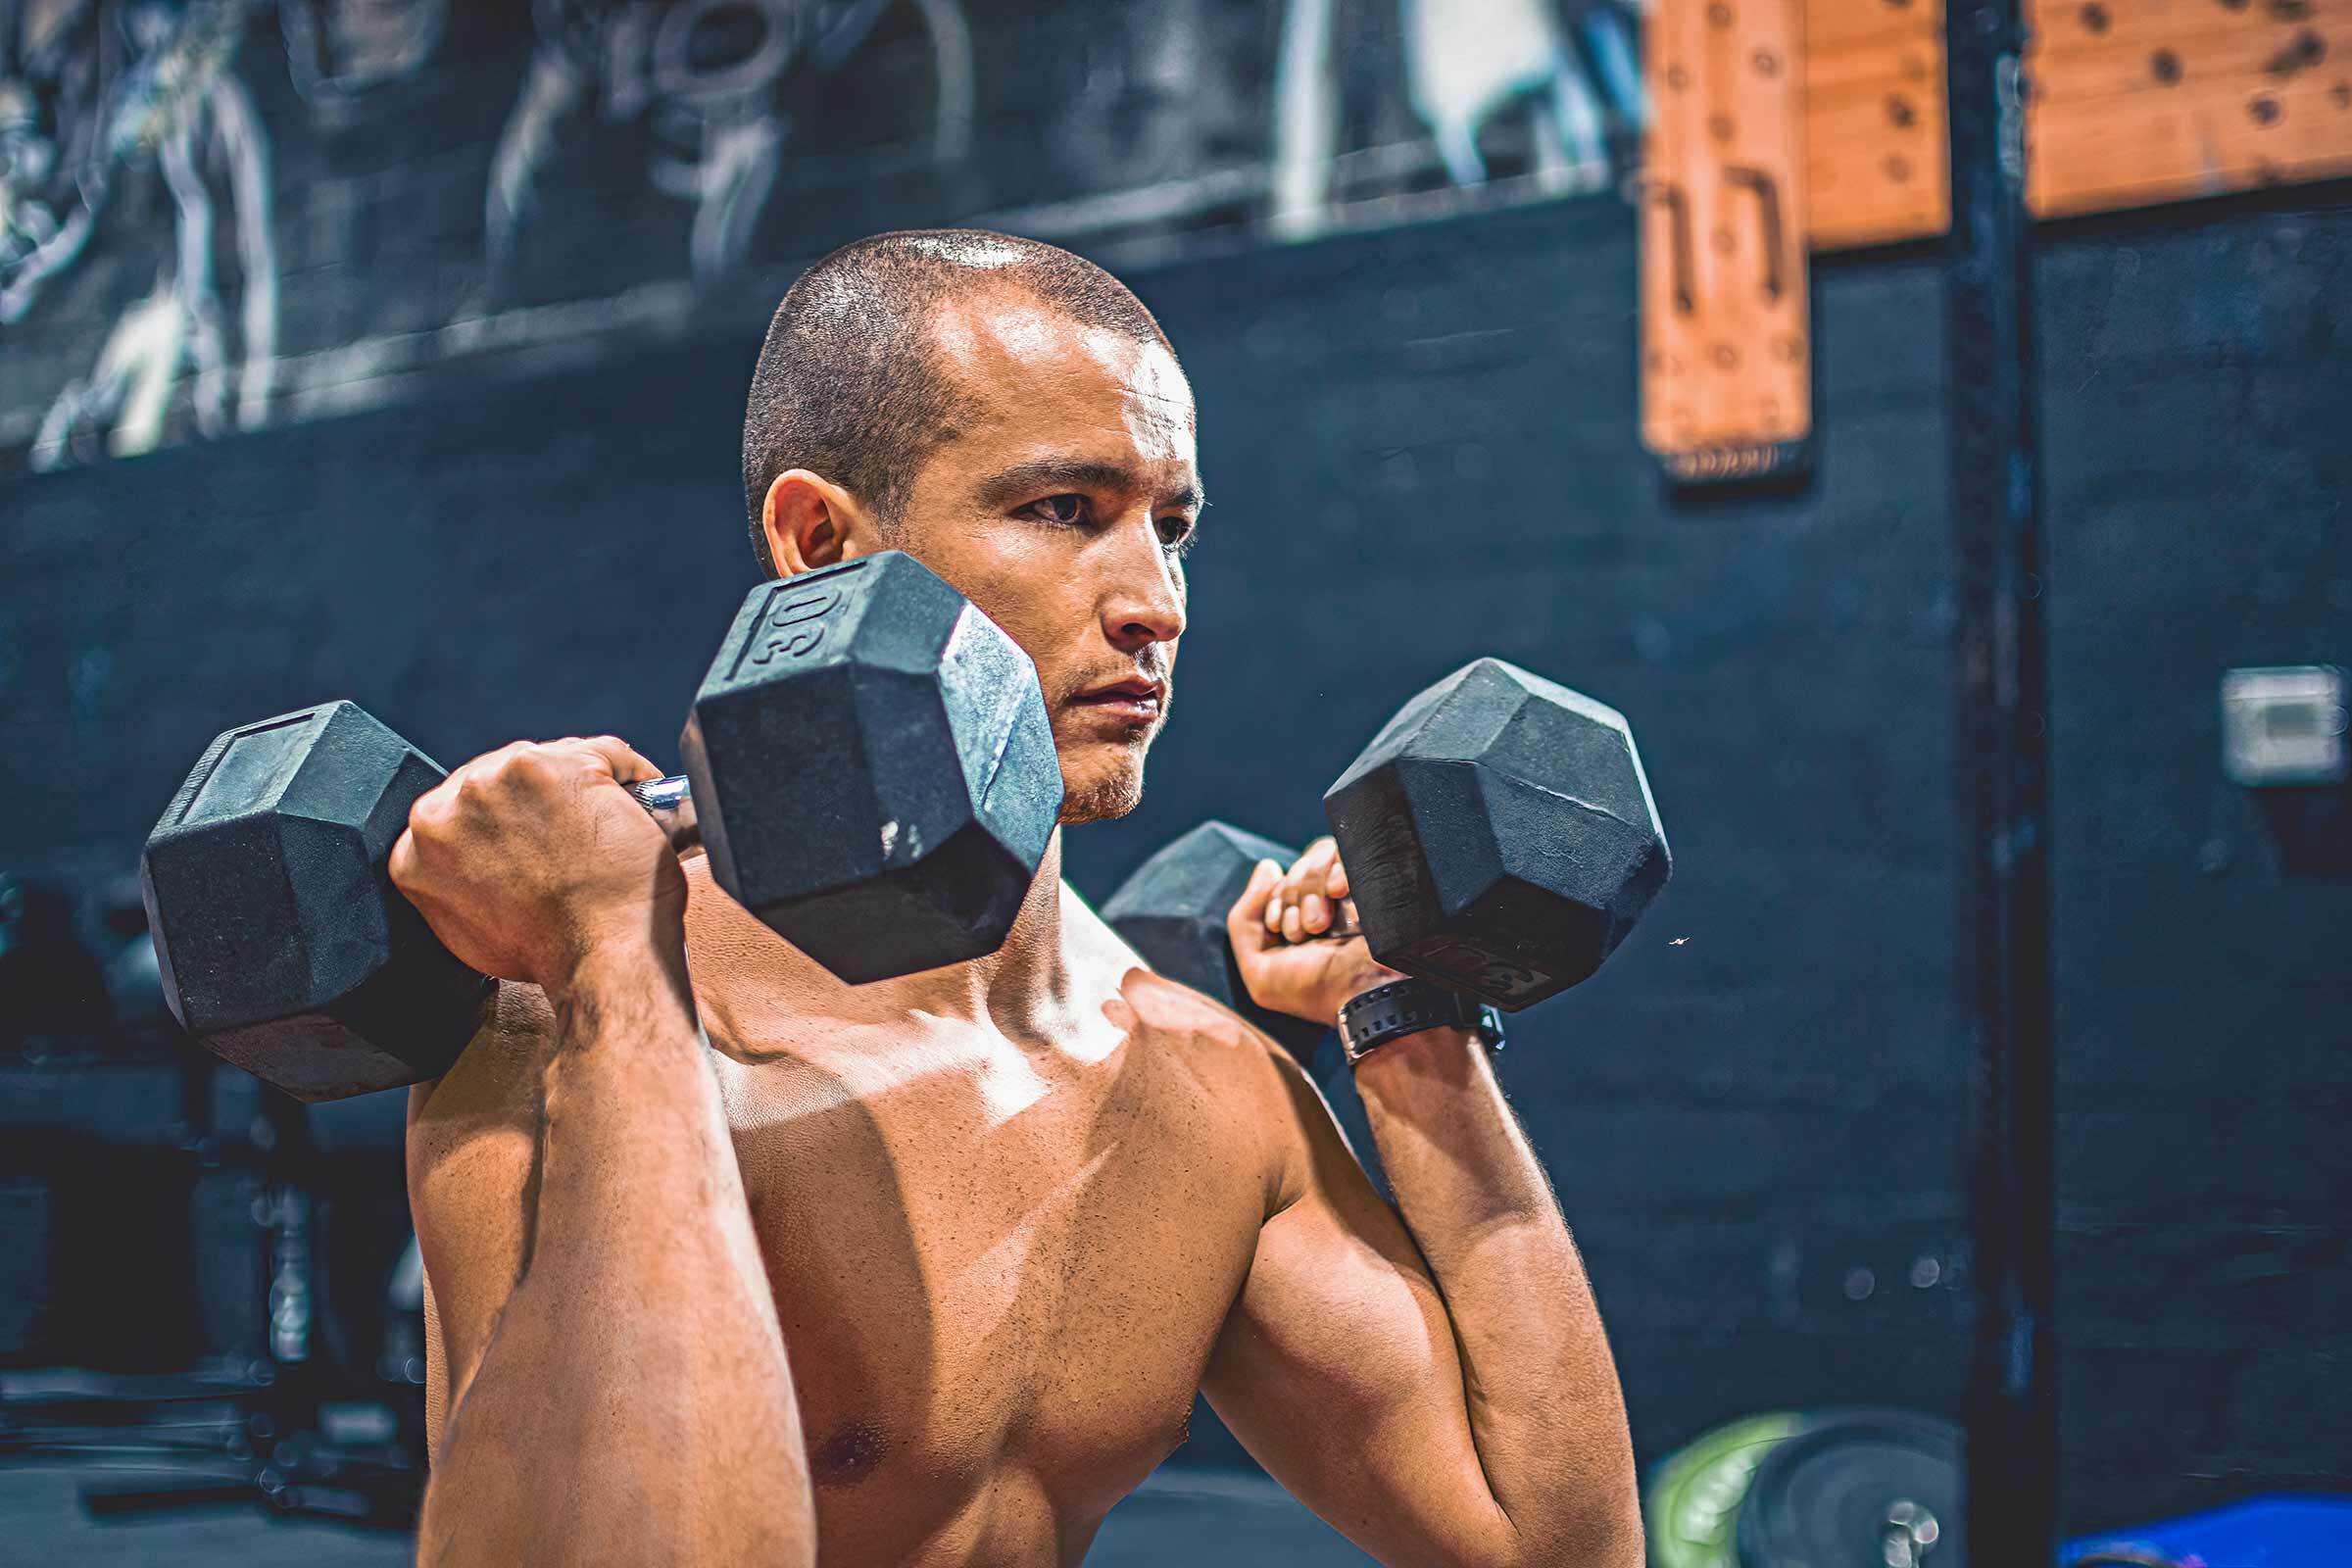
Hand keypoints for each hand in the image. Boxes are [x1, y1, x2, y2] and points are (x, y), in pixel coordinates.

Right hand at [389, 736, 684, 990]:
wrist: (601, 959)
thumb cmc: (551, 951)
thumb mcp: (471, 921)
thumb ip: (460, 877)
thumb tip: (483, 855)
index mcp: (418, 844)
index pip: (463, 807)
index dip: (506, 817)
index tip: (536, 829)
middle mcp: (450, 805)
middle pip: (502, 776)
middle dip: (540, 798)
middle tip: (578, 827)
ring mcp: (502, 779)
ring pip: (552, 758)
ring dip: (582, 784)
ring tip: (608, 825)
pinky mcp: (559, 767)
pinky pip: (606, 753)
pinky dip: (632, 776)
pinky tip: (642, 806)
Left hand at [1225, 836, 1402, 1024]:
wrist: (1363, 997)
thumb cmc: (1314, 991)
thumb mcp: (1260, 971)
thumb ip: (1245, 919)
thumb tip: (1269, 865)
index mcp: (1308, 919)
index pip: (1282, 882)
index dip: (1275, 900)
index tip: (1281, 929)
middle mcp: (1334, 902)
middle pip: (1300, 867)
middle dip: (1292, 898)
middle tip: (1307, 931)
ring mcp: (1356, 889)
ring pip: (1320, 854)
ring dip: (1311, 887)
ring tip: (1320, 923)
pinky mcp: (1378, 879)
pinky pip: (1349, 849)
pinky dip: (1336, 866)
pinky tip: (1339, 890)